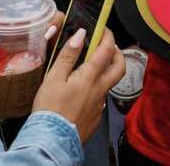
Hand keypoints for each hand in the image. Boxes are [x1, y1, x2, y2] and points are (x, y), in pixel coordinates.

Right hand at [32, 27, 125, 143]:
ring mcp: (99, 105)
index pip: (106, 50)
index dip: (107, 36)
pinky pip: (101, 98)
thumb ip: (68, 55)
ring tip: (92, 67)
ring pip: (110, 83)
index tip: (103, 28)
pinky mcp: (95, 117)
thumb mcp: (53, 78)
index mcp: (90, 78)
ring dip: (106, 71)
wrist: (51, 141)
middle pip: (120, 67)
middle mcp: (100, 90)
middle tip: (108, 46)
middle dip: (117, 53)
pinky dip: (97, 88)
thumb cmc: (50, 108)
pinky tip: (83, 91)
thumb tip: (81, 34)